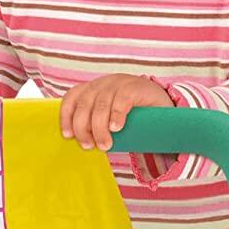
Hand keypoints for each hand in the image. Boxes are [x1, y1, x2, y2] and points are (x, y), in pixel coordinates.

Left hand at [59, 75, 173, 151]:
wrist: (163, 106)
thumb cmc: (133, 117)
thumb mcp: (109, 120)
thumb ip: (96, 126)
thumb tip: (82, 144)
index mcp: (93, 89)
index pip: (72, 98)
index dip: (66, 117)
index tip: (68, 136)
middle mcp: (103, 83)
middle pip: (84, 104)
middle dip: (83, 128)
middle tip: (89, 146)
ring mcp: (119, 83)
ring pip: (101, 105)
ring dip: (100, 128)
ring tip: (105, 145)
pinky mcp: (135, 87)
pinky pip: (121, 100)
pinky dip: (116, 115)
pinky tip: (117, 128)